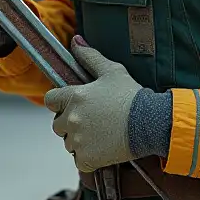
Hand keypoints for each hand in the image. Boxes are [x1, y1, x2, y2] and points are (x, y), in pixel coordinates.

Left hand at [45, 38, 142, 171]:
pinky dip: (88, 156)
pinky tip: (103, 147)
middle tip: (91, 119)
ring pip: (68, 142)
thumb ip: (90, 56)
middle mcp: (71, 119)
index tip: (73, 104)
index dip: (60, 101)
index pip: (50, 100)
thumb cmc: (131, 95)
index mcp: (73, 97)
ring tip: (100, 133)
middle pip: (57, 124)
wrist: (150, 122)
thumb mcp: (112, 71)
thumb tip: (75, 40)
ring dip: (79, 139)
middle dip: (69, 122)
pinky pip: (79, 159)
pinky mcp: (87, 158)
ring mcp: (78, 140)